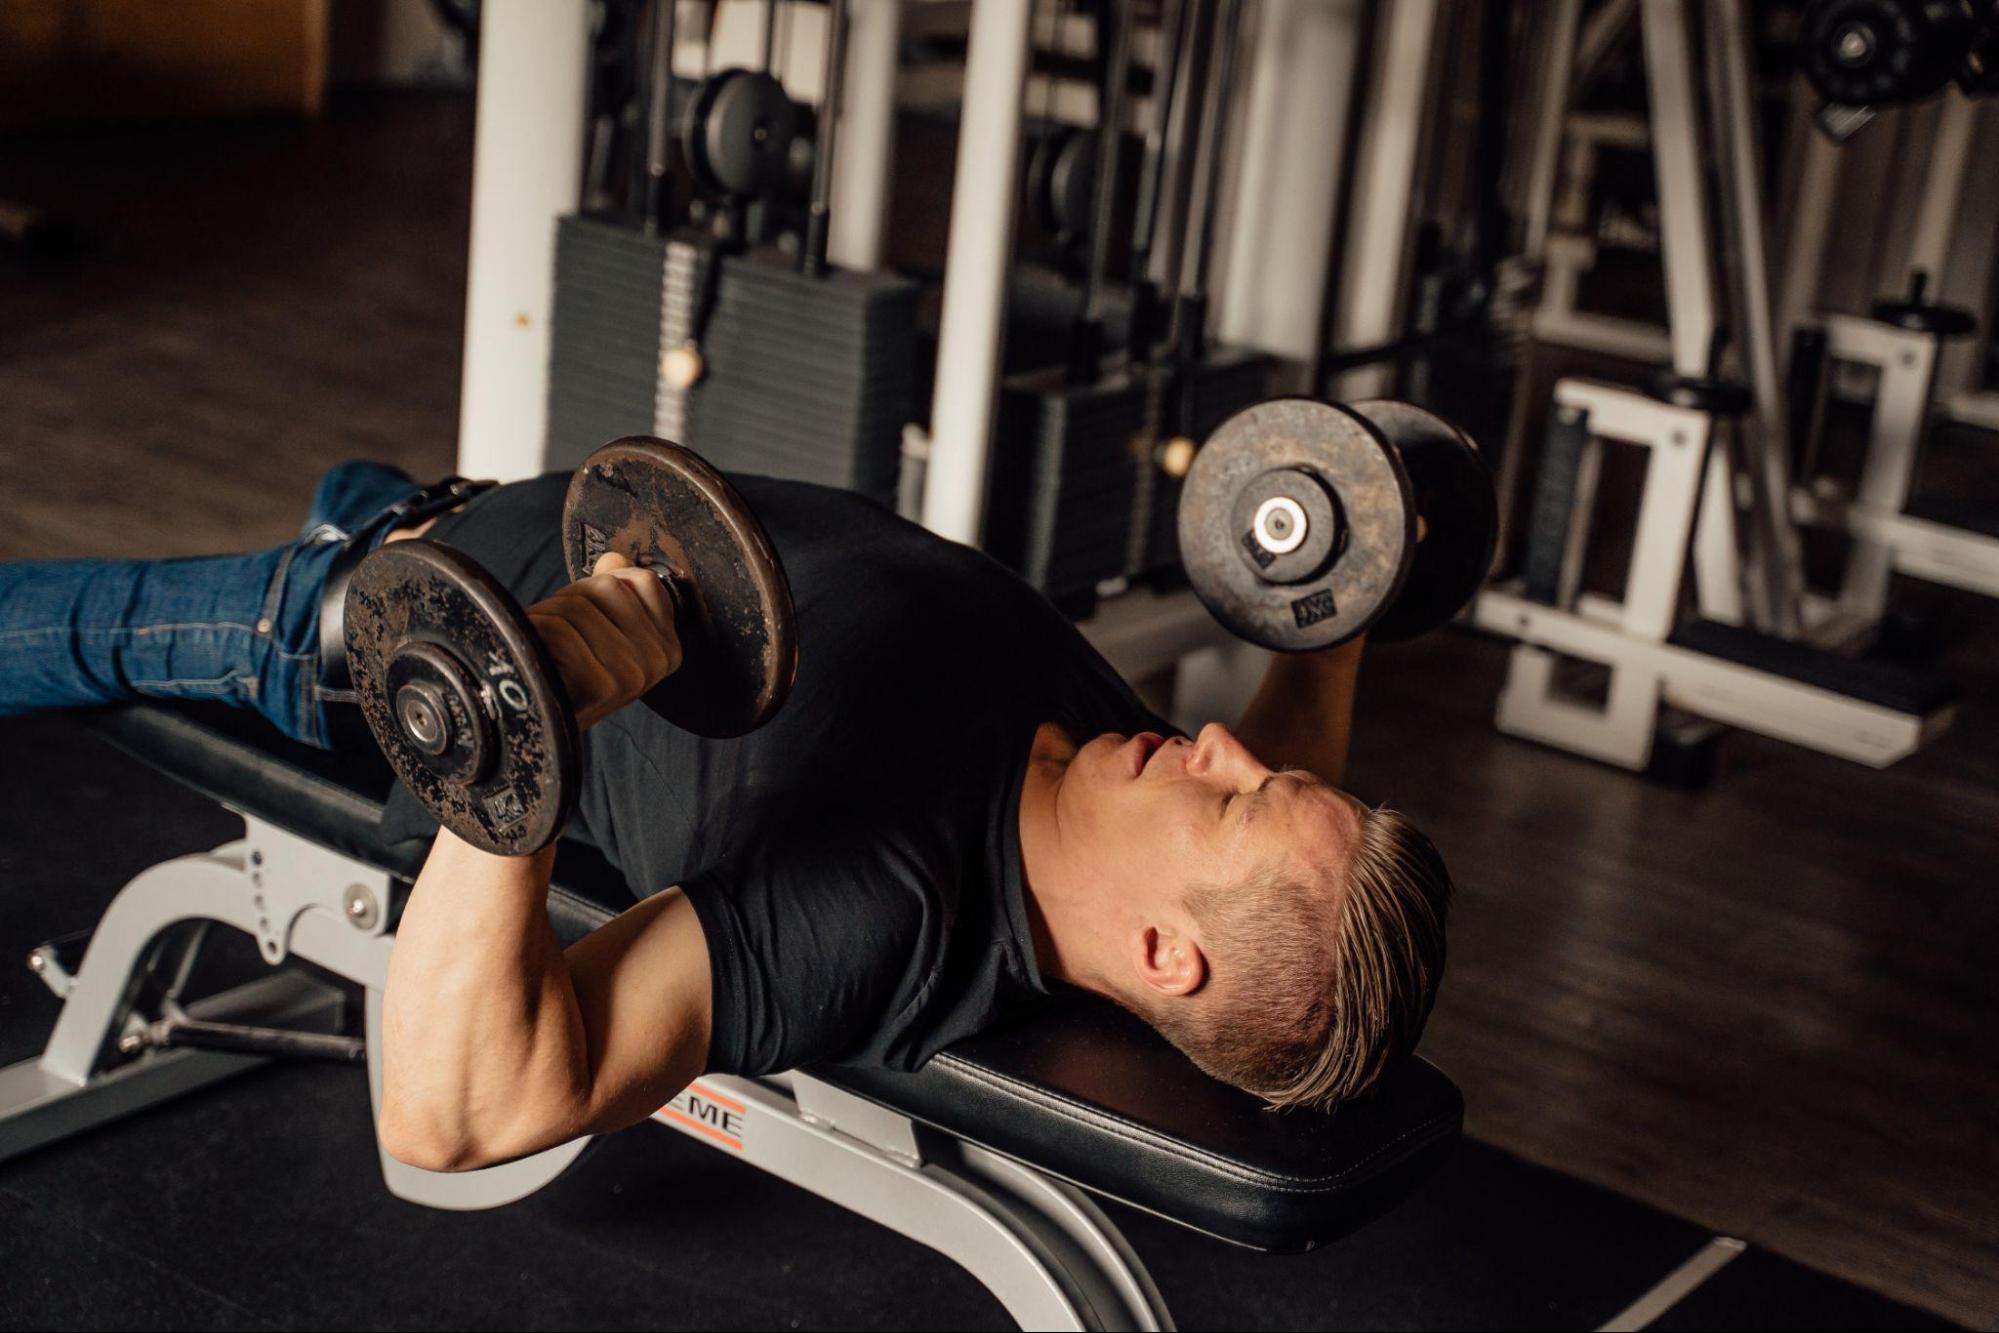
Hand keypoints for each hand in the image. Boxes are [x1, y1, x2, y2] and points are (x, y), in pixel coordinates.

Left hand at [525, 552, 681, 730]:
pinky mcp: (602, 684)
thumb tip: (615, 556)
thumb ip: (615, 589)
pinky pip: (560, 630)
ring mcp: (633, 673)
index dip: (602, 586)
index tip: (588, 616)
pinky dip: (538, 634)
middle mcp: (659, 660)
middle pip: (607, 587)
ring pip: (579, 605)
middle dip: (572, 600)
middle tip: (559, 633)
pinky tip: (540, 658)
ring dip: (550, 617)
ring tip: (546, 645)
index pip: (641, 580)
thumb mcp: (603, 631)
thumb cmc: (572, 676)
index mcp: (668, 646)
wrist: (543, 723)